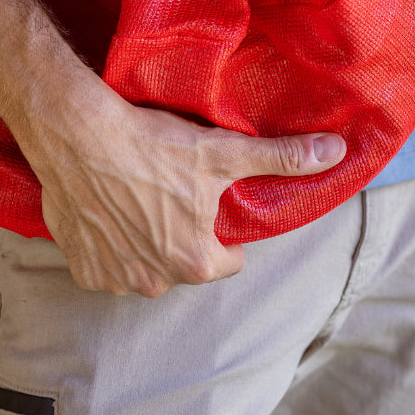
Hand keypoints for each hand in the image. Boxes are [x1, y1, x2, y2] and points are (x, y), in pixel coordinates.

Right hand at [22, 79, 345, 297]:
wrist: (78, 134)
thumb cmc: (150, 144)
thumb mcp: (223, 150)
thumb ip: (282, 158)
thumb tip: (336, 153)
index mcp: (195, 262)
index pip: (230, 260)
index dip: (224, 229)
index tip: (208, 199)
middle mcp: (155, 281)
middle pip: (185, 263)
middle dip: (183, 235)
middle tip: (171, 191)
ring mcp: (114, 277)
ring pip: (145, 266)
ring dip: (145, 241)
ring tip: (139, 196)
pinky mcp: (80, 265)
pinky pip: (105, 263)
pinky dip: (109, 242)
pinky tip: (109, 208)